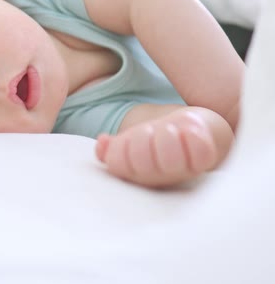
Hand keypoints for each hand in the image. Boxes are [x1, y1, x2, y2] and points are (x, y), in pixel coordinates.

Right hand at [95, 111, 218, 187]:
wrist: (194, 134)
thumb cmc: (158, 140)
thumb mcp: (129, 144)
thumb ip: (111, 149)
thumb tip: (103, 143)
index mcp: (134, 173)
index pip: (118, 163)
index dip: (121, 146)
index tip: (131, 136)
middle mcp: (157, 178)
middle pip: (142, 160)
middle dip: (142, 137)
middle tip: (150, 130)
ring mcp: (182, 171)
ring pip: (169, 158)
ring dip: (166, 134)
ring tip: (170, 129)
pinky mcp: (205, 161)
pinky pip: (198, 152)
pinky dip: (193, 136)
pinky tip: (190, 131)